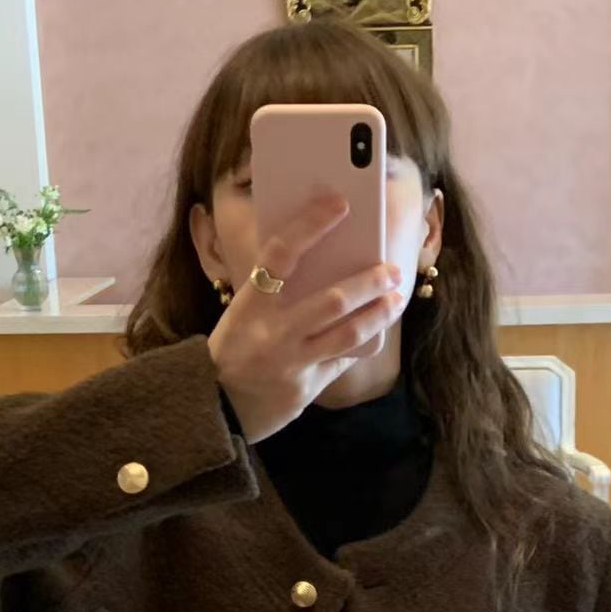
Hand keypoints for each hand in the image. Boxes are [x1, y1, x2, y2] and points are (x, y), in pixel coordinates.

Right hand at [207, 189, 404, 444]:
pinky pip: (341, 362)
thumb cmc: (232, 350)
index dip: (310, 225)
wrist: (215, 407)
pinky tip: (376, 332)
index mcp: (250, 304)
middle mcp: (272, 333)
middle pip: (331, 300)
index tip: (339, 204)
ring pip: (347, 334)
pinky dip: (361, 345)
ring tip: (395, 300)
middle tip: (391, 270)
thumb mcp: (242, 314)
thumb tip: (324, 262)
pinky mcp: (304, 389)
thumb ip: (275, 293)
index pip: (280, 254)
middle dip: (368, 282)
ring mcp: (290, 363)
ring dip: (378, 314)